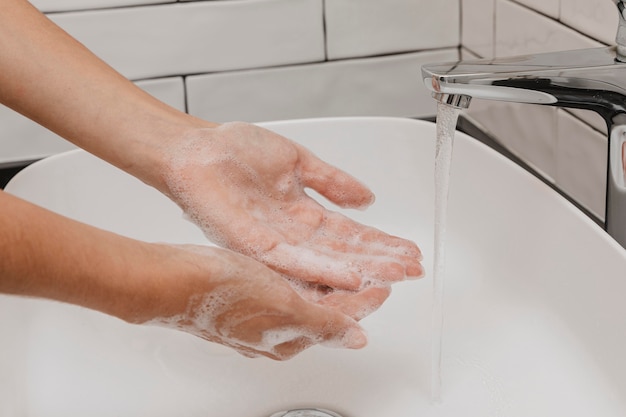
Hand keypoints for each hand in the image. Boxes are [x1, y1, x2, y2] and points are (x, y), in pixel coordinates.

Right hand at [140, 244, 388, 359]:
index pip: (342, 320)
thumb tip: (355, 339)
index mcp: (289, 337)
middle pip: (329, 308)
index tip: (387, 282)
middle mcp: (276, 328)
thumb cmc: (218, 295)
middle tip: (379, 271)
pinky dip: (308, 272)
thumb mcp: (282, 308)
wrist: (170, 281)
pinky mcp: (247, 292)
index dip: (367, 299)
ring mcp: (261, 310)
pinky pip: (289, 283)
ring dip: (335, 279)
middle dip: (356, 290)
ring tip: (352, 263)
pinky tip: (309, 260)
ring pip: (310, 294)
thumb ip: (323, 323)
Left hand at [161, 122, 423, 290]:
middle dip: (380, 261)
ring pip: (324, 263)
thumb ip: (332, 182)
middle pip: (343, 253)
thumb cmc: (236, 151)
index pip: (349, 234)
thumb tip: (369, 198)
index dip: (380, 243)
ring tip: (394, 277)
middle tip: (414, 270)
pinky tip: (350, 276)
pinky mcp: (252, 245)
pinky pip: (291, 262)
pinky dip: (322, 270)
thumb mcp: (298, 162)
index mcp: (303, 214)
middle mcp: (292, 235)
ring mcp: (273, 243)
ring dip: (361, 270)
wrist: (196, 148)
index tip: (410, 251)